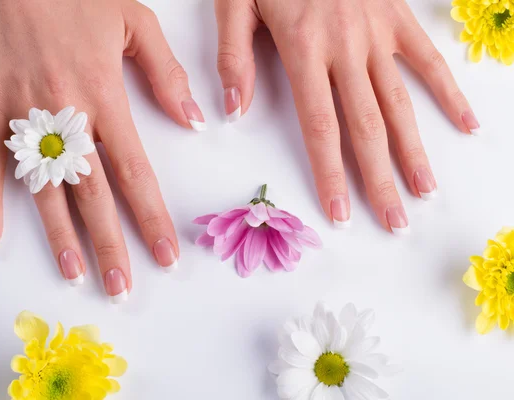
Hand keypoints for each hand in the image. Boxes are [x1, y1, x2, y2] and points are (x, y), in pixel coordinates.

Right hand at [0, 0, 205, 300]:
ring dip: (60, 236)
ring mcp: (23, 115)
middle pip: (93, 194)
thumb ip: (166, 74)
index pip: (135, 173)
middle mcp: (65, 114)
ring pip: (44, 188)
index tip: (166, 255)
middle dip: (111, 245)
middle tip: (122, 286)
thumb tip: (194, 120)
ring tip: (76, 274)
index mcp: (105, 95)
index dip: (152, 218)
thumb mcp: (135, 22)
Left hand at [215, 0, 477, 232]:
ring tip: (425, 191)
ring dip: (414, 150)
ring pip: (399, 102)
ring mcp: (377, 32)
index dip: (330, 173)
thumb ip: (233, 57)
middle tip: (395, 222)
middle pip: (365, 127)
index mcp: (302, 49)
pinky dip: (449, 92)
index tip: (341, 213)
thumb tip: (232, 111)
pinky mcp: (398, 16)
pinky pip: (427, 59)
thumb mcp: (235, 2)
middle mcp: (344, 48)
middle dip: (379, 179)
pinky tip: (467, 125)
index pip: (319, 126)